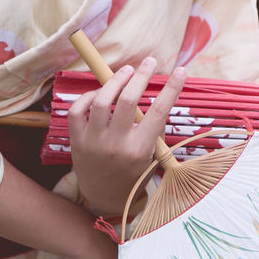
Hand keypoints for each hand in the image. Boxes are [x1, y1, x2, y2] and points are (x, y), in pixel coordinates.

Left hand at [68, 58, 186, 215]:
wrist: (103, 197)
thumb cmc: (132, 173)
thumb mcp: (151, 156)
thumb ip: (154, 128)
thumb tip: (160, 93)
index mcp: (139, 149)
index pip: (159, 111)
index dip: (172, 88)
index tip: (181, 71)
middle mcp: (116, 145)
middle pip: (128, 100)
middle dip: (141, 76)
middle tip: (149, 62)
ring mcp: (93, 142)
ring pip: (101, 101)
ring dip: (115, 81)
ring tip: (127, 71)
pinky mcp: (77, 140)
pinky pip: (78, 110)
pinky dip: (88, 96)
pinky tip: (100, 91)